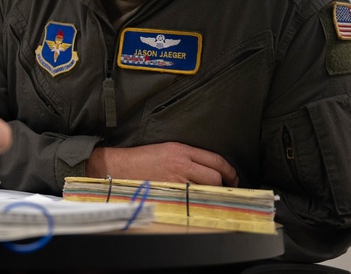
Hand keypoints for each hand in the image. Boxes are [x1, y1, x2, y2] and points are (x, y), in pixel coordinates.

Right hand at [87, 142, 237, 186]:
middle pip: (215, 176)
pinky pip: (192, 199)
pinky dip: (197, 201)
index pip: (216, 160)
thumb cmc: (141, 158)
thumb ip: (187, 156)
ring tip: (208, 196)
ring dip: (210, 194)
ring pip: (205, 190)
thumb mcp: (166, 149)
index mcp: (181, 150)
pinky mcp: (169, 192)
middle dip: (223, 185)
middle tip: (223, 189)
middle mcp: (181, 163)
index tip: (232, 177)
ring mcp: (175, 180)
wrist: (118, 166)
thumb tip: (209, 169)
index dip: (229, 171)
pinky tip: (195, 201)